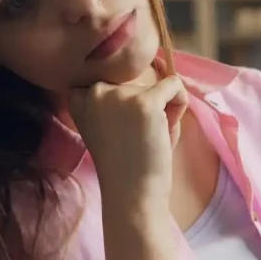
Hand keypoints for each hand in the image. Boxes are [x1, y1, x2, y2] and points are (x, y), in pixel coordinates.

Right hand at [68, 76, 188, 211]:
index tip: (121, 128)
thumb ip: (126, 97)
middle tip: (138, 138)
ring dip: (163, 110)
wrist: (132, 193)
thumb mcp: (115, 122)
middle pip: (140, 83)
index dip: (127, 103)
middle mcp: (95, 91)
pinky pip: (175, 85)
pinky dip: (180, 103)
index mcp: (79, 97)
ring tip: (150, 138)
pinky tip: (166, 128)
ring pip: (158, 85)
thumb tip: (164, 67)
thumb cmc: (129, 162)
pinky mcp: (144, 102)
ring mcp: (119, 95)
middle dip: (148, 107)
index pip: (115, 80)